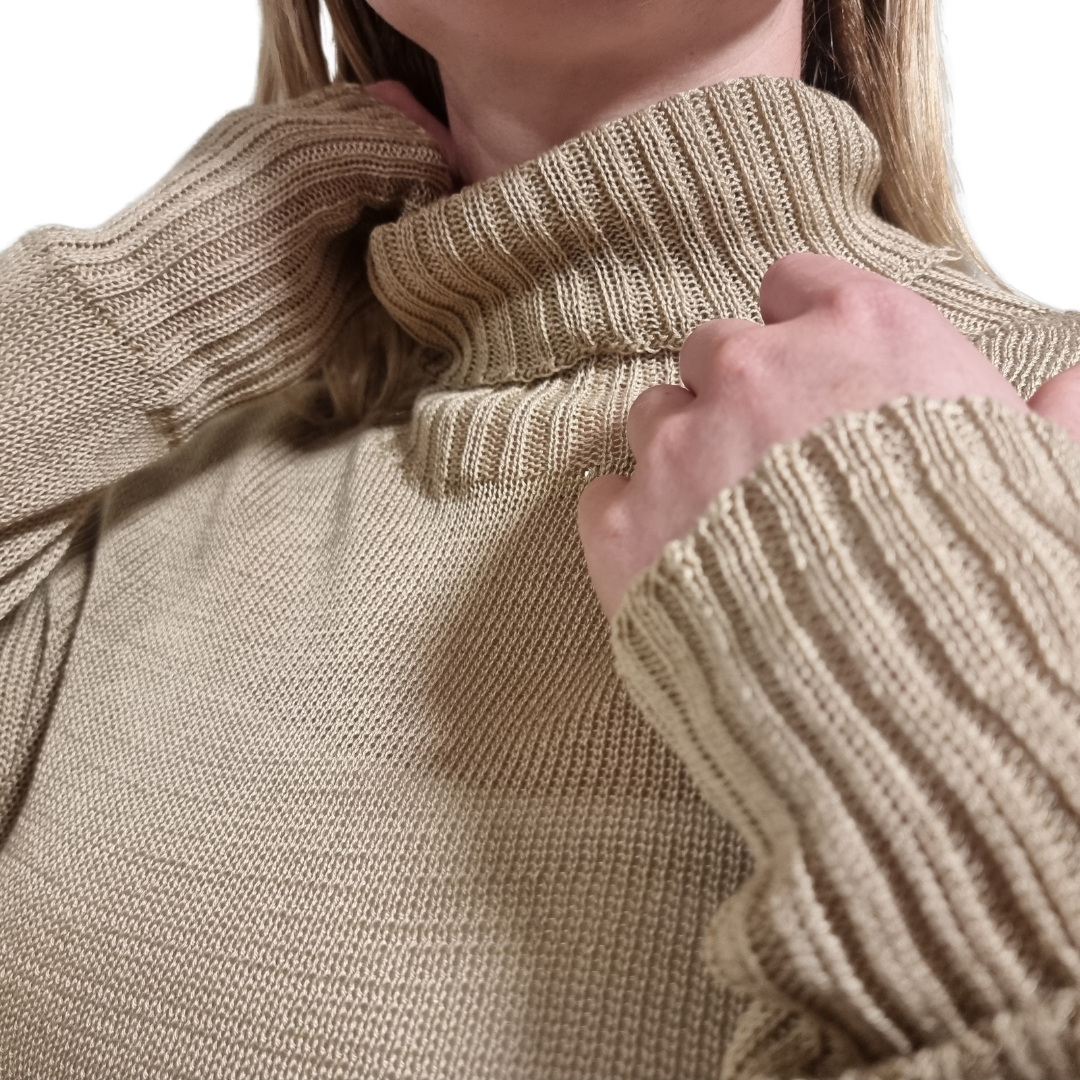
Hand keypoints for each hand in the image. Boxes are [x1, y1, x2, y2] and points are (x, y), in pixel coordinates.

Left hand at [578, 252, 1079, 618]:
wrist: (909, 707)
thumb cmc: (985, 594)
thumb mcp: (1047, 489)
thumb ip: (1049, 424)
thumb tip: (1074, 385)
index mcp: (868, 336)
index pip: (793, 283)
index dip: (796, 325)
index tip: (802, 362)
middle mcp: (760, 373)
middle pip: (711, 349)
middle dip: (733, 394)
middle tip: (762, 462)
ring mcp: (682, 449)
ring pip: (650, 415)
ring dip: (678, 455)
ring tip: (720, 524)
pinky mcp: (627, 529)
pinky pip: (604, 495)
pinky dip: (630, 523)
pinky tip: (674, 568)